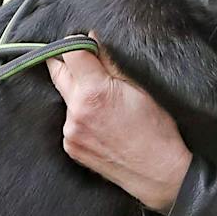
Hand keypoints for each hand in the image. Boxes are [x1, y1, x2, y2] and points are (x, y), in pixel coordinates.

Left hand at [47, 40, 191, 213]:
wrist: (159, 173)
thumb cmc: (158, 131)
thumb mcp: (141, 90)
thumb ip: (111, 64)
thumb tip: (93, 42)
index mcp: (94, 92)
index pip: (70, 52)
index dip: (78, 43)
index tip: (86, 44)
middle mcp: (75, 111)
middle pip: (58, 72)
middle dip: (69, 64)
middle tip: (84, 63)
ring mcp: (70, 131)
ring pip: (65, 99)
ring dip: (77, 93)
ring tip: (104, 103)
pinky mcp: (70, 147)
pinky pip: (69, 122)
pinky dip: (80, 117)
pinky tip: (102, 124)